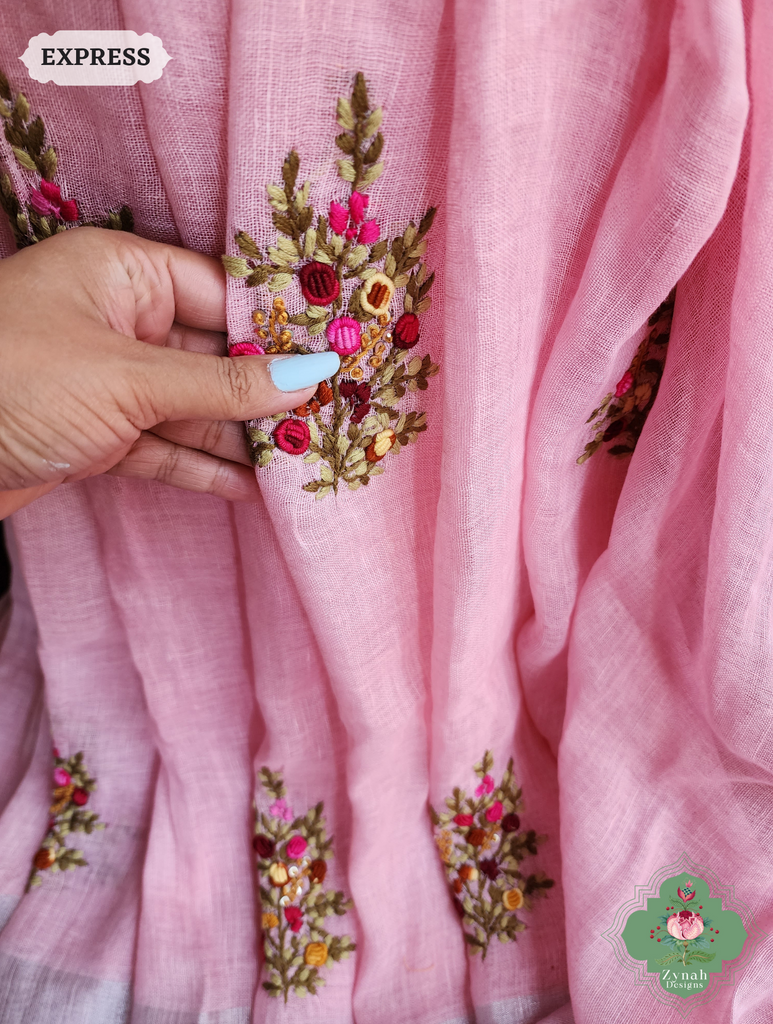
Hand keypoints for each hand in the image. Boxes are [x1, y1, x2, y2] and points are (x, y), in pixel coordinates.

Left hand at [0, 227, 338, 517]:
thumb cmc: (12, 382)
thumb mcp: (127, 378)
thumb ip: (223, 385)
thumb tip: (312, 375)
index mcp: (120, 273)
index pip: (221, 293)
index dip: (280, 328)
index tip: (338, 358)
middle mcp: (117, 321)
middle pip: (213, 355)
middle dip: (268, 392)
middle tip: (332, 418)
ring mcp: (108, 382)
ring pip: (193, 408)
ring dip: (242, 438)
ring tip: (305, 461)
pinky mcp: (98, 435)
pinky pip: (164, 448)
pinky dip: (203, 468)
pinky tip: (252, 488)